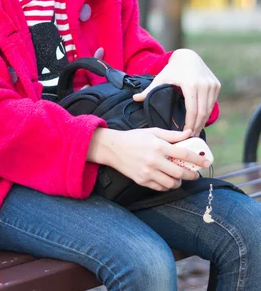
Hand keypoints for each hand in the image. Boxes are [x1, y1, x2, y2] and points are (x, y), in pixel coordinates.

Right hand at [90, 127, 209, 191]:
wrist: (114, 148)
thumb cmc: (134, 138)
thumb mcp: (153, 132)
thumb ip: (172, 135)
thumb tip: (189, 133)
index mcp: (159, 146)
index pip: (184, 154)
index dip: (198, 160)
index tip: (206, 163)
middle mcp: (154, 160)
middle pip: (180, 173)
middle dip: (191, 175)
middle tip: (194, 174)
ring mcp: (148, 172)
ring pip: (171, 184)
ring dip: (179, 182)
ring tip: (180, 177)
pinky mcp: (142, 181)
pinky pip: (160, 188)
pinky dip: (167, 186)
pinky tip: (167, 180)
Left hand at [132, 49, 220, 135]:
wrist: (188, 56)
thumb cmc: (172, 69)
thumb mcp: (161, 78)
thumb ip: (149, 90)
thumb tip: (134, 99)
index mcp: (190, 84)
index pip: (192, 110)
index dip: (189, 124)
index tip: (185, 134)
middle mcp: (204, 84)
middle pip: (202, 112)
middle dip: (197, 126)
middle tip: (190, 137)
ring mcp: (212, 85)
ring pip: (209, 109)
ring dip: (203, 121)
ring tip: (195, 131)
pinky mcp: (216, 85)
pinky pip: (212, 103)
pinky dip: (207, 113)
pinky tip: (200, 120)